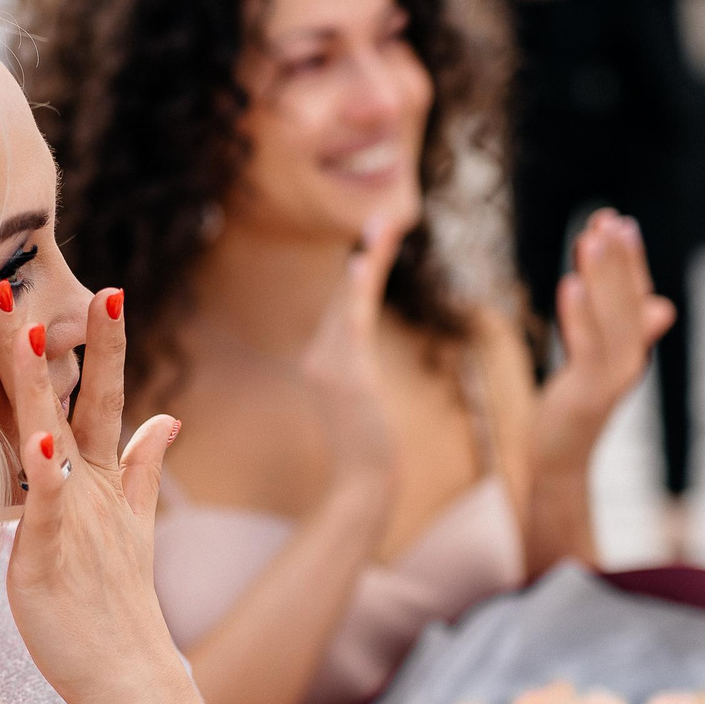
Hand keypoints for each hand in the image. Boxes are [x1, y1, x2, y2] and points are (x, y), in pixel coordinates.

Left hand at [0, 283, 182, 703]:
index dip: (105, 346)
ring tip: (34, 328)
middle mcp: (92, 488)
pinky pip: (44, 504)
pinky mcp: (49, 552)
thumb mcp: (134, 526)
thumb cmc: (117, 606)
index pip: (107, 399)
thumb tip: (169, 418)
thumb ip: (146, 469)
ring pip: (55, 435)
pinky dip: (40, 472)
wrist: (127, 674)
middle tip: (69, 281)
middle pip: (82, 400)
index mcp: (105, 481)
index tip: (105, 290)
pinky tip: (33, 442)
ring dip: (43, 381)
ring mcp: (74, 516)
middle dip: (75, 340)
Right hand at [297, 210, 408, 507]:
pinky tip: (364, 261)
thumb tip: (359, 365)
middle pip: (345, 295)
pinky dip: (359, 290)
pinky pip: (354, 323)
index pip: (343, 308)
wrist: (361, 487)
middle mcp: (319, 358)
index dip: (359, 274)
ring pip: (350, 301)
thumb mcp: (358, 408)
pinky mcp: (348, 376)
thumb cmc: (366, 455)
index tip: (373, 243)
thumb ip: (354, 379)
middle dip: (368, 256)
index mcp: (321, 363)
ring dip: (369, 261)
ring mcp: (330, 366)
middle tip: (385, 216)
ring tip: (384, 224)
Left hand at [532, 208, 675, 469]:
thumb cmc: (576, 406)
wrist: (560, 457)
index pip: (635, 295)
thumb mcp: (601, 364)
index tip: (617, 221)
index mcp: (632, 349)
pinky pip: (587, 346)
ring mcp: (612, 377)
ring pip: (612, 317)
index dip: (628, 259)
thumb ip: (627, 333)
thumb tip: (662, 307)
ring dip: (604, 275)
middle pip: (627, 300)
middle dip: (618, 258)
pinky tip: (571, 282)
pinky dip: (580, 314)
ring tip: (593, 238)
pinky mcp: (588, 391)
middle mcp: (630, 359)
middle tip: (608, 218)